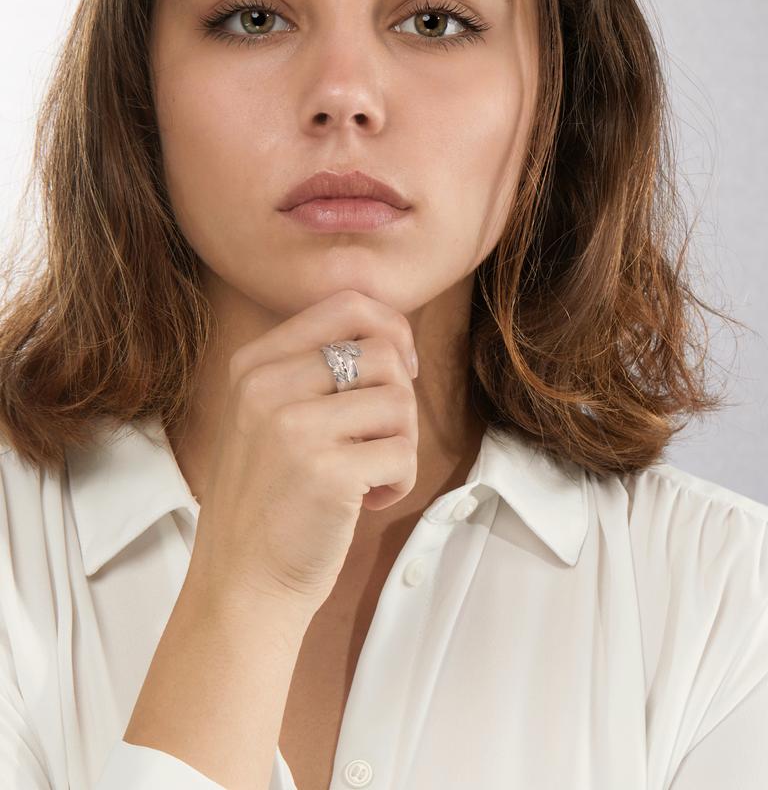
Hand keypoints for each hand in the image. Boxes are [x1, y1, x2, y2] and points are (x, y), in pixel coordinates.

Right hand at [185, 289, 418, 619]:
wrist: (240, 585)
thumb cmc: (270, 499)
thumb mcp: (268, 416)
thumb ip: (315, 369)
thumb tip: (396, 336)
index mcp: (253, 365)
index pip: (346, 304)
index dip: (392, 329)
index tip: (401, 369)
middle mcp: (267, 387)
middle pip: (382, 352)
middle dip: (401, 396)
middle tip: (381, 438)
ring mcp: (293, 429)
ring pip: (399, 399)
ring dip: (402, 440)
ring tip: (371, 472)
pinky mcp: (326, 473)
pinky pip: (404, 452)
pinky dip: (401, 480)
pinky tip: (368, 501)